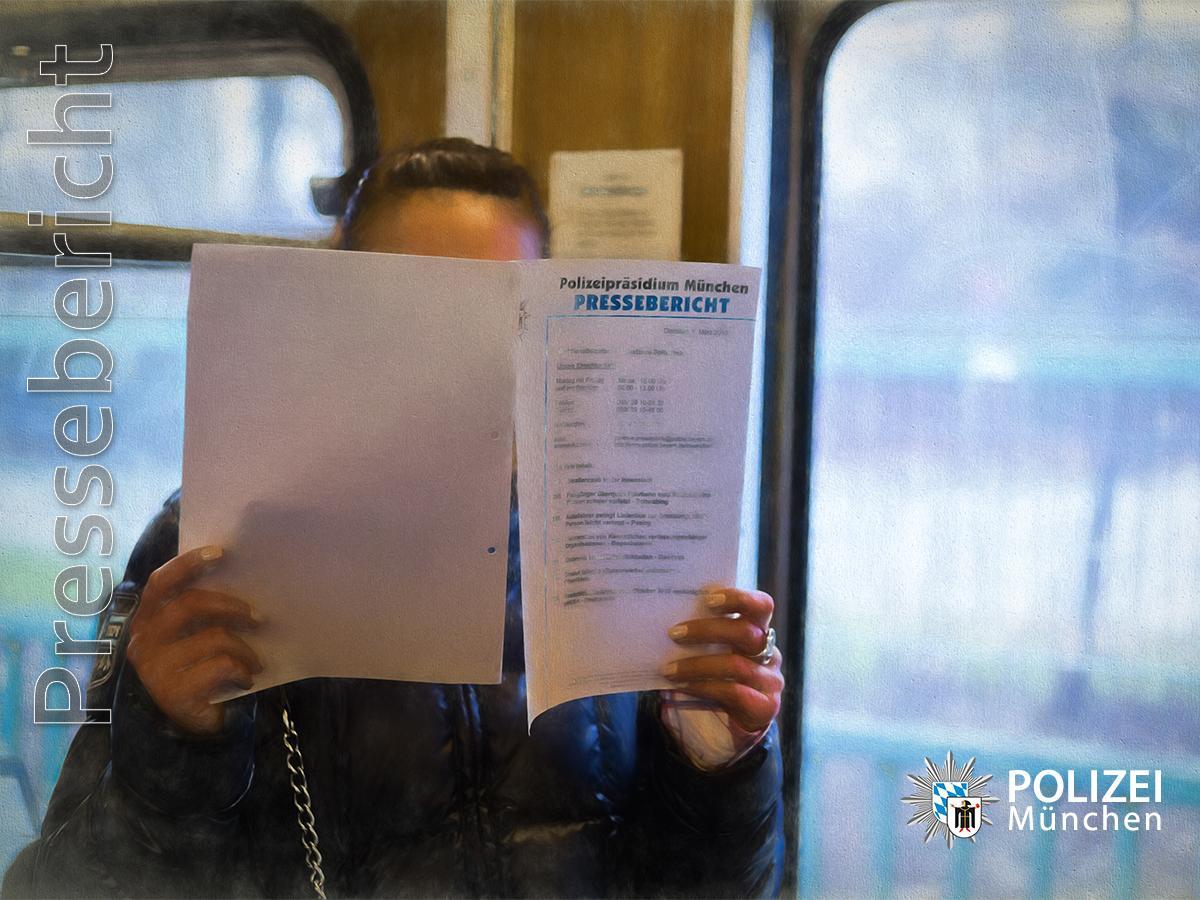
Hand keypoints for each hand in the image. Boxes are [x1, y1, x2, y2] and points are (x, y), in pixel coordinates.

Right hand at [126, 546, 263, 735]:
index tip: (220, 552)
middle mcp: (143, 642)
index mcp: (146, 620)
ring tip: (256, 659)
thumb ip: (199, 612)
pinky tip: (246, 679)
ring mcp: (155, 669)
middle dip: (232, 607)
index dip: (187, 564)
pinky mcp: (174, 693)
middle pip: (191, 605)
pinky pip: (220, 667)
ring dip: (244, 647)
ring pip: (213, 637)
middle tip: (259, 616)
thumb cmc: (196, 670)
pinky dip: (241, 670)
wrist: (189, 727)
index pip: (160, 583)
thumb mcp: (193, 637)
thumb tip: (238, 576)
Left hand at [662, 587, 782, 733]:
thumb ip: (700, 634)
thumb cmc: (711, 675)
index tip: (707, 598)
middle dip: (707, 630)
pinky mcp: (766, 707)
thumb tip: (666, 615)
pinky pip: (733, 692)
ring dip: (696, 666)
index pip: (761, 605)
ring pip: (736, 665)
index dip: (738, 598)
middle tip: (674, 634)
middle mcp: (769, 652)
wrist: (724, 725)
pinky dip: (703, 688)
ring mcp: (771, 681)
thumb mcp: (708, 651)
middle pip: (746, 632)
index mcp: (758, 630)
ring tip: (668, 669)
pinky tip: (682, 687)